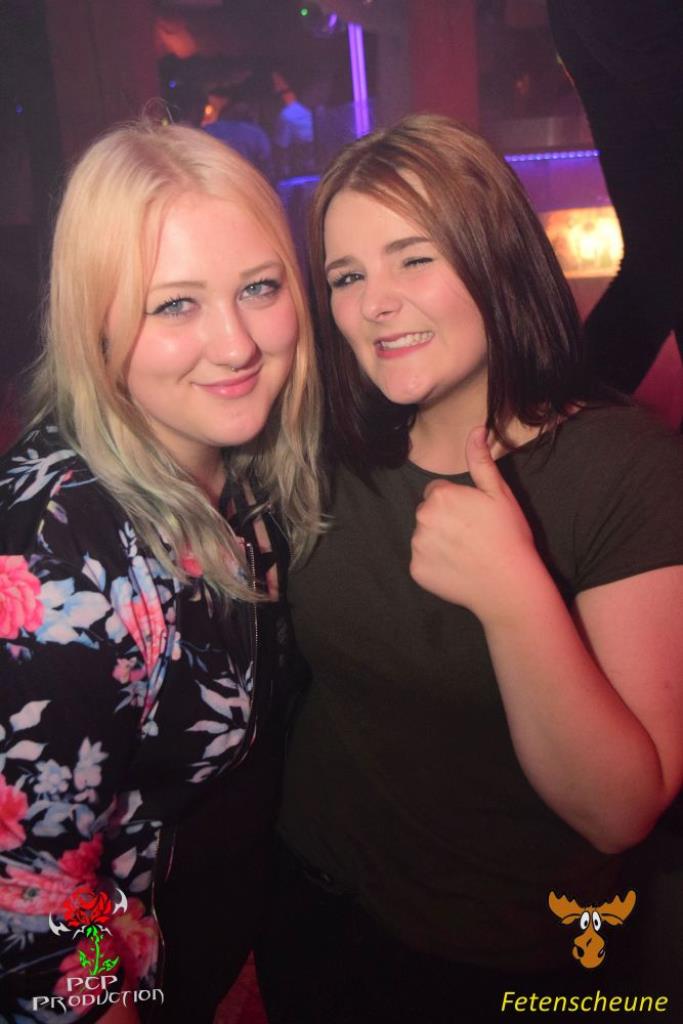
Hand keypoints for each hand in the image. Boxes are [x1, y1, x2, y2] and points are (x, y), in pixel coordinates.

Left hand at [409, 426, 538, 619]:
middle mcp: (422, 519)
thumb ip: (480, 461)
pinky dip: (435, 564)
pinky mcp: (416, 570)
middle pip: (427, 513)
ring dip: (438, 541)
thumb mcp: (498, 493)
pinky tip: (457, 568)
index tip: (474, 517)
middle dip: (444, 520)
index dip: (457, 503)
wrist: (509, 584)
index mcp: (440, 497)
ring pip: (423, 536)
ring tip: (466, 552)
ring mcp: (417, 547)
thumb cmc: (507, 535)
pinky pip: (421, 561)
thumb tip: (475, 430)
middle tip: (471, 535)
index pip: (437, 492)